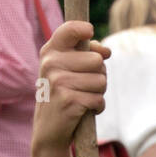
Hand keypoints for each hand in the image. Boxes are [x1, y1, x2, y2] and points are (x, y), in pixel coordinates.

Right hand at [32, 21, 110, 150]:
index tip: (89, 32)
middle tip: (83, 86)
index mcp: (50, 52)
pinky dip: (97, 107)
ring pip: (101, 81)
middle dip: (99, 75)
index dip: (84, 29)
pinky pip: (99, 99)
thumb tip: (105, 50)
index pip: (69, 30)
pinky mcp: (69, 100)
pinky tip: (83, 110)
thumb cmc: (65, 94)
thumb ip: (87, 54)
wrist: (50, 128)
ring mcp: (58, 81)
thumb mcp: (69, 70)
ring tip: (82, 97)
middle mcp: (51, 63)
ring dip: (98, 93)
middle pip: (97, 60)